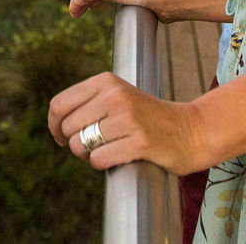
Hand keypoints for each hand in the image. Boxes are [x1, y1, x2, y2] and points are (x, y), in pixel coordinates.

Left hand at [47, 71, 210, 174]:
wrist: (191, 131)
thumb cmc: (147, 118)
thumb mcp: (117, 98)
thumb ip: (88, 102)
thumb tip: (55, 121)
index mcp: (106, 81)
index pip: (59, 104)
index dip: (54, 125)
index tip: (61, 137)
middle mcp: (114, 95)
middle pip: (67, 127)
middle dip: (75, 143)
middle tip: (95, 146)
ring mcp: (128, 118)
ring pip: (80, 145)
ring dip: (88, 155)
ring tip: (108, 150)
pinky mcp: (139, 142)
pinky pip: (99, 160)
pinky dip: (103, 164)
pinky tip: (120, 157)